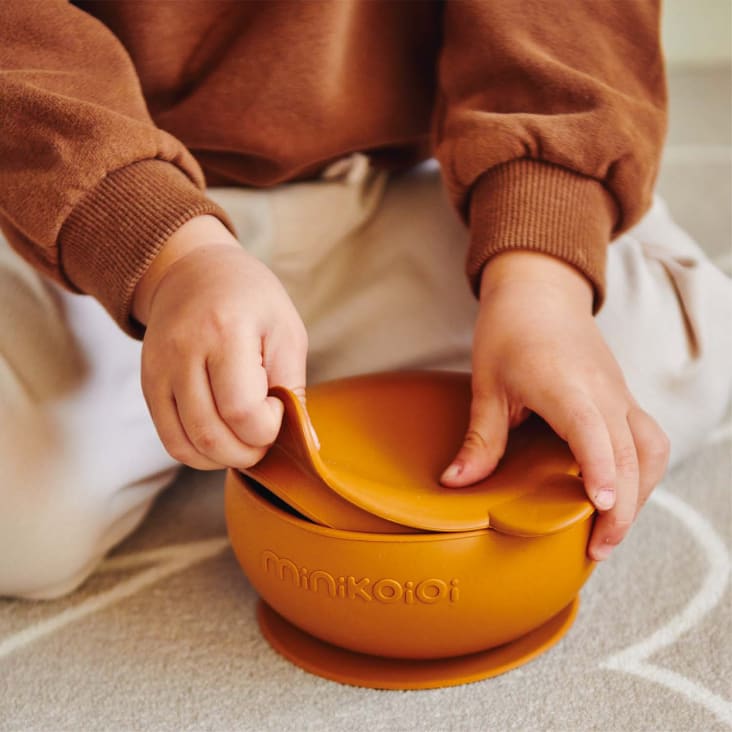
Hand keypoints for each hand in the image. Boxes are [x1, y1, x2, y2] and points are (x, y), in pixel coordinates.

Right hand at [133, 215, 307, 469]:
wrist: (195, 272)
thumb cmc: (252, 301)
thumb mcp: (287, 332)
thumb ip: (294, 388)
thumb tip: (306, 446)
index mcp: (226, 331)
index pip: (242, 410)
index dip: (268, 426)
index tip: (277, 406)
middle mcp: (184, 352)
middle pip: (211, 435)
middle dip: (248, 453)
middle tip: (265, 435)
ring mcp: (159, 371)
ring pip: (186, 446)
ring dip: (223, 459)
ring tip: (244, 439)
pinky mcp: (148, 386)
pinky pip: (170, 440)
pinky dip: (199, 453)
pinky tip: (221, 438)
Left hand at [441, 251, 669, 560]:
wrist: (540, 290)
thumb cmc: (510, 330)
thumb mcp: (487, 384)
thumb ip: (480, 437)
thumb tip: (456, 483)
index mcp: (566, 385)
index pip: (594, 432)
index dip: (601, 470)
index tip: (602, 509)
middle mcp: (603, 391)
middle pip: (633, 454)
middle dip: (623, 509)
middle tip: (597, 550)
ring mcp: (619, 393)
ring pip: (652, 450)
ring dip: (642, 493)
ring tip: (611, 530)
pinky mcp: (622, 396)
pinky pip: (647, 439)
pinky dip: (641, 472)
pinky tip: (617, 494)